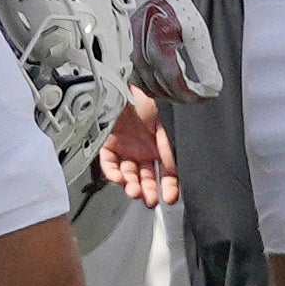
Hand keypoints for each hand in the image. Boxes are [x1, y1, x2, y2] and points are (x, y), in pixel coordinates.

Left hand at [97, 88, 179, 207]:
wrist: (138, 84)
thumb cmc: (157, 102)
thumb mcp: (171, 130)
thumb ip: (172, 153)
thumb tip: (175, 174)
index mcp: (163, 148)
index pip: (167, 175)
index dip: (169, 188)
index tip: (169, 198)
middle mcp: (145, 150)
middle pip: (146, 178)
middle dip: (148, 191)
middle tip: (150, 200)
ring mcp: (127, 147)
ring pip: (128, 173)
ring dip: (131, 185)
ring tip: (135, 192)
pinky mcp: (109, 142)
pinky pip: (109, 162)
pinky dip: (113, 172)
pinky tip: (120, 179)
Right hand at [125, 0, 220, 100]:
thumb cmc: (172, 5)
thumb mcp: (196, 32)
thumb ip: (204, 62)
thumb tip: (213, 86)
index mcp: (158, 51)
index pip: (178, 87)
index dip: (196, 96)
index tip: (209, 94)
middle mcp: (141, 58)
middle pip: (164, 92)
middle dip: (185, 96)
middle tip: (202, 93)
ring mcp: (131, 58)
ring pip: (151, 90)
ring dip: (170, 93)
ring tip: (186, 89)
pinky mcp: (127, 56)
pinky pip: (140, 82)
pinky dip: (155, 86)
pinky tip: (167, 81)